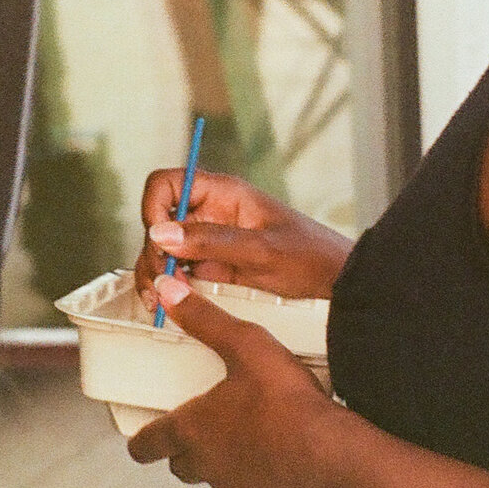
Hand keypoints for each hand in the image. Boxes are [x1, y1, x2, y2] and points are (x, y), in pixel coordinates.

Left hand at [127, 276, 337, 487]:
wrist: (331, 457)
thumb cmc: (286, 404)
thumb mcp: (245, 346)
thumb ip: (206, 320)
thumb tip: (171, 293)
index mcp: (192, 430)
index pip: (148, 445)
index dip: (141, 442)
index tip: (140, 441)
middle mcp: (206, 465)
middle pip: (180, 464)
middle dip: (184, 450)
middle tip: (201, 428)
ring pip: (215, 480)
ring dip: (222, 464)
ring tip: (245, 439)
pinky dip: (256, 480)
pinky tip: (277, 458)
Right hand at [132, 168, 350, 300]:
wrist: (335, 280)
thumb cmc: (309, 255)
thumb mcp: (260, 250)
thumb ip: (210, 241)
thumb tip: (160, 233)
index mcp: (221, 193)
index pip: (167, 183)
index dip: (154, 208)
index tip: (159, 240)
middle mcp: (209, 211)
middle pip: (158, 220)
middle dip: (152, 251)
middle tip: (161, 282)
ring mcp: (209, 237)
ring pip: (163, 248)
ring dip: (154, 271)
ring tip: (157, 301)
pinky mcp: (213, 261)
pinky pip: (179, 269)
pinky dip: (168, 285)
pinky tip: (168, 304)